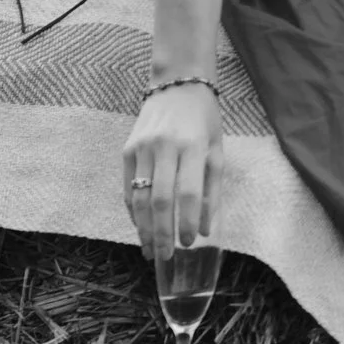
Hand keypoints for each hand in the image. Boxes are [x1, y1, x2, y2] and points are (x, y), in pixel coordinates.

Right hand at [122, 81, 220, 255]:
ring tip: (150, 250)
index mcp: (193, 146)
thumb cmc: (204, 120)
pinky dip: (134, 212)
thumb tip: (206, 227)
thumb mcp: (217, 149)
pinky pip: (128, 188)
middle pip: (161, 200)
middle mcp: (165, 148)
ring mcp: (142, 149)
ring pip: (140, 198)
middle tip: (165, 258)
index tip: (189, 243)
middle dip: (162, 233)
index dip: (188, 221)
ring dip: (144, 228)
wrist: (177, 85)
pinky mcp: (126, 151)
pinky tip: (141, 227)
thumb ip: (212, 188)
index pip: (189, 192)